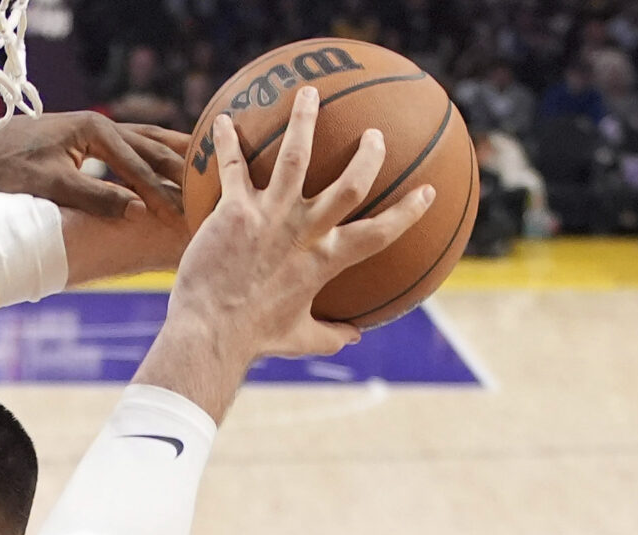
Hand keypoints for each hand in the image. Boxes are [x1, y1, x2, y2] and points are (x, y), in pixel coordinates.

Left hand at [0, 112, 192, 220]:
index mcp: (95, 130)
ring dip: (172, 152)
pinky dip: (150, 152)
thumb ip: (95, 197)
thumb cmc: (12, 170)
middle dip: (178, 169)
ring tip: (201, 162)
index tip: (179, 211)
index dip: (159, 190)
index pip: (137, 164)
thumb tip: (136, 208)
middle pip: (149, 146)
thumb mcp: (53, 186)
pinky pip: (128, 144)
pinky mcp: (87, 137)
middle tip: (206, 188)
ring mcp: (94, 128)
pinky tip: (164, 159)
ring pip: (143, 140)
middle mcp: (99, 124)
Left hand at [166, 85, 433, 363]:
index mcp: (326, 260)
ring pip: (295, 156)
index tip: (428, 191)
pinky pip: (233, 167)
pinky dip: (229, 142)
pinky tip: (225, 120)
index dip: (408, 212)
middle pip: (351, 182)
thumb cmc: (252, 339)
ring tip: (309, 93)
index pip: (380, 232)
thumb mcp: (298, 338)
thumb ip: (329, 335)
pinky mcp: (235, 210)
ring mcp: (271, 216)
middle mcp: (305, 231)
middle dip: (368, 155)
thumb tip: (352, 338)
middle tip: (373, 135)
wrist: (209, 334)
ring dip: (304, 121)